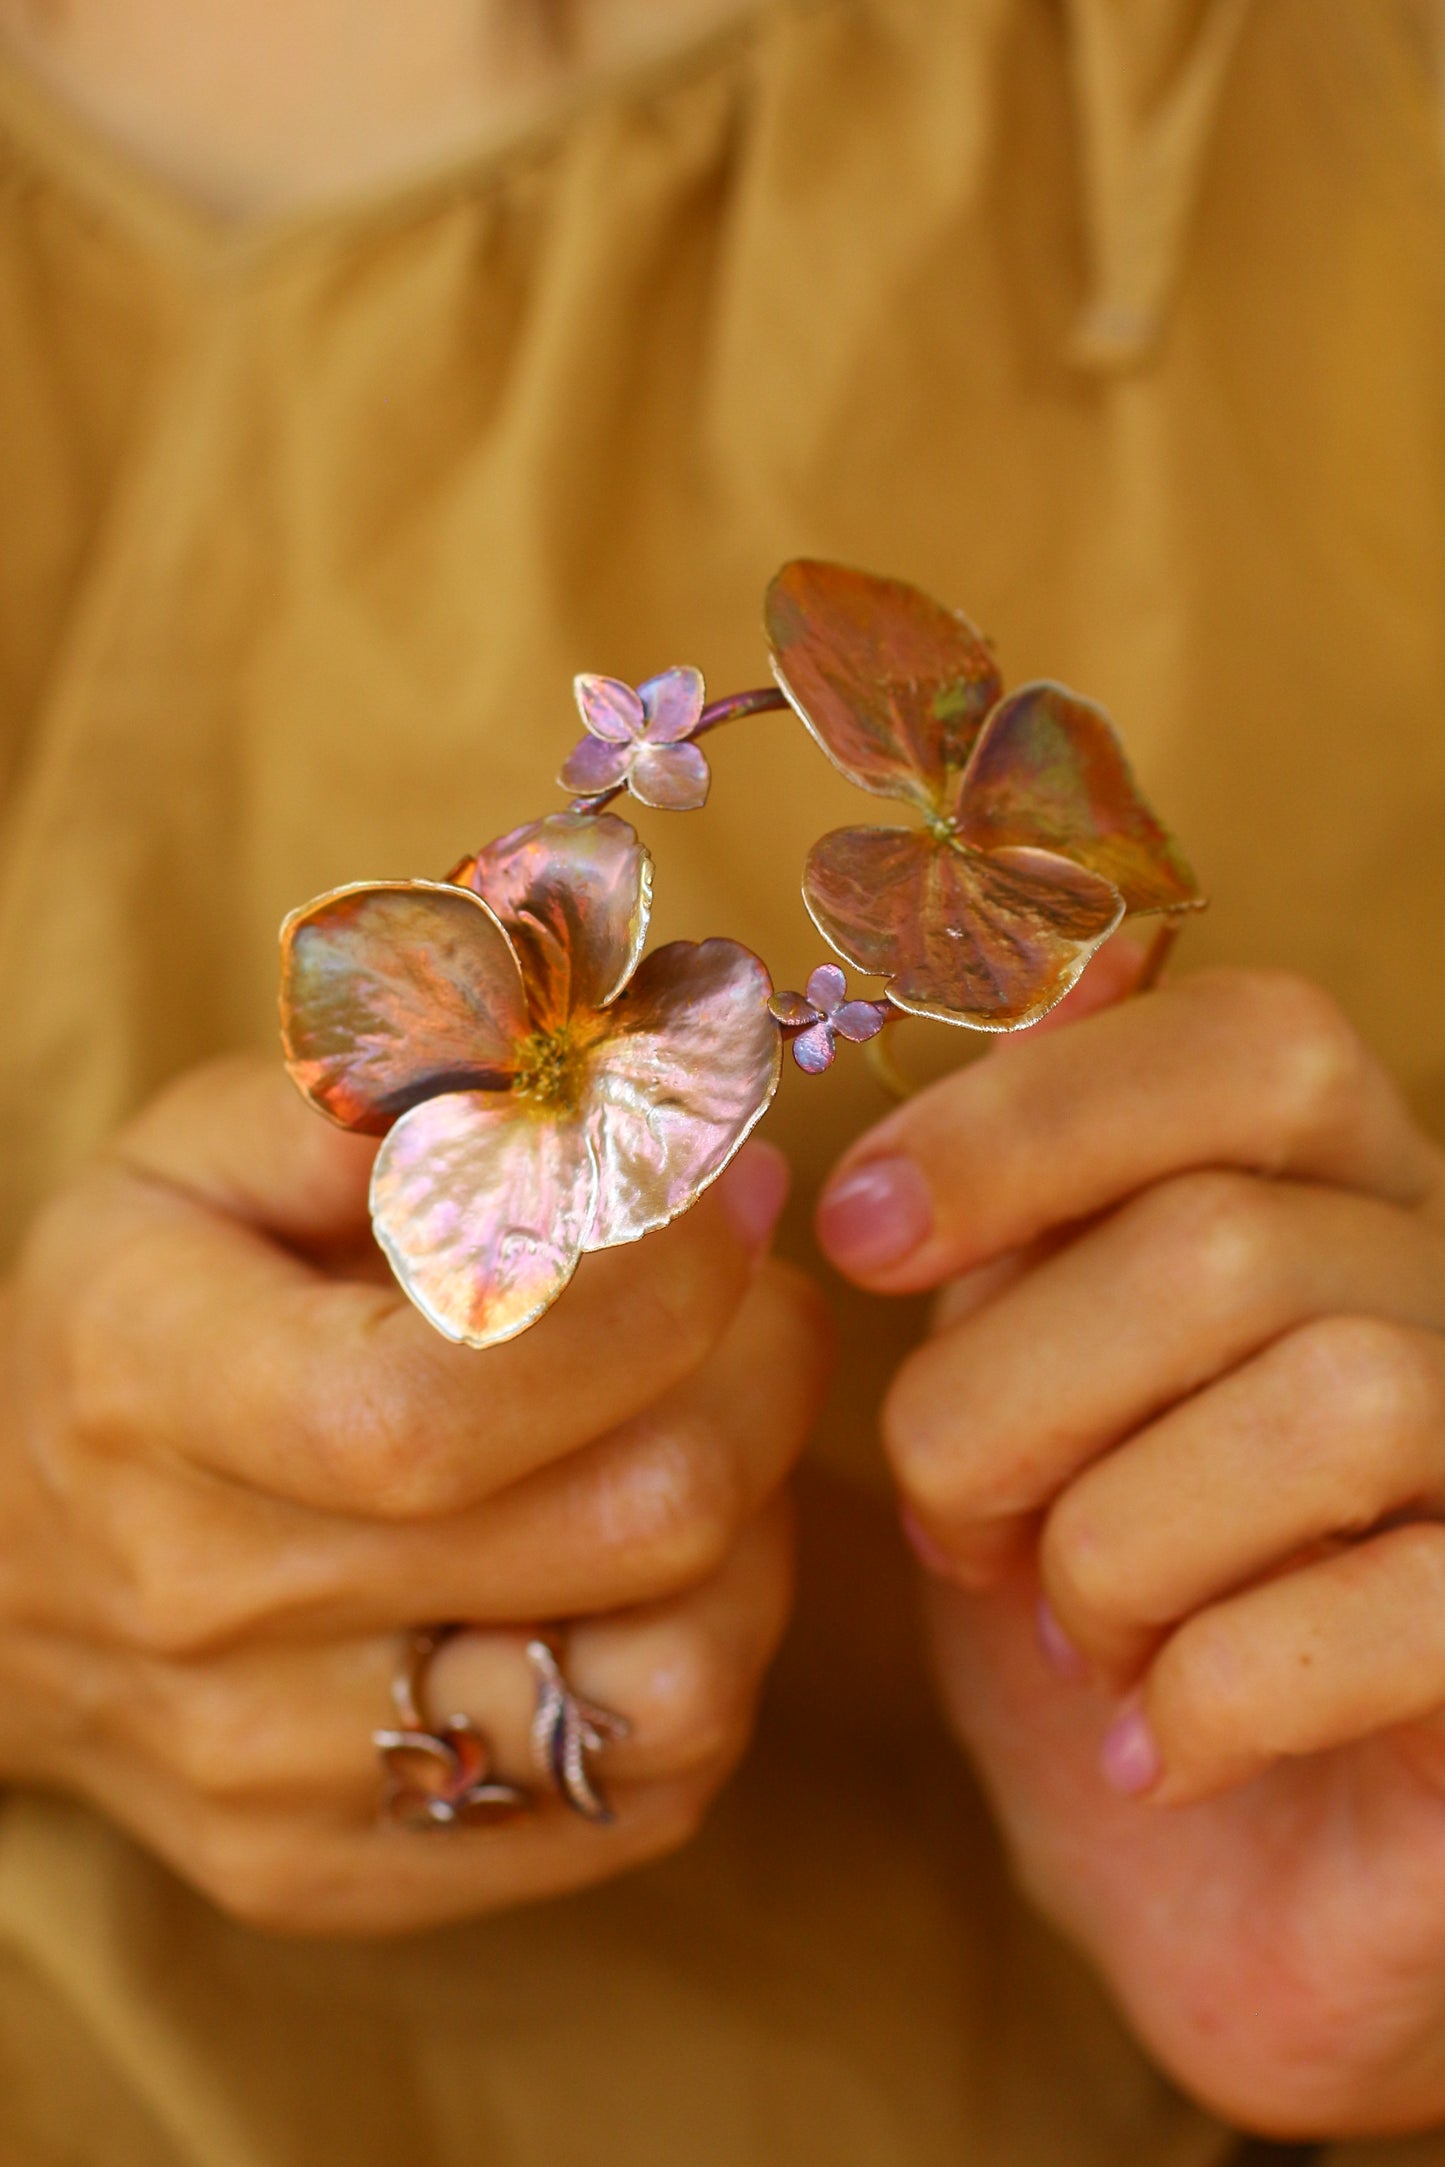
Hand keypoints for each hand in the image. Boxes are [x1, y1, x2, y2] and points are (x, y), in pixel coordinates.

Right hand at [0, 1056, 829, 1933]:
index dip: (648, 1295)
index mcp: (156, 1391)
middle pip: (621, 1527)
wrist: (3, 1572)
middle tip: (754, 1296)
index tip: (730, 1202)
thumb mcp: (203, 1155)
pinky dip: (705, 1656)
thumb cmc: (137, 1322)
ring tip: (704, 1431)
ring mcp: (280, 1778)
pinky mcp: (351, 1873)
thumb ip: (388, 1097)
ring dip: (754, 1526)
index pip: (451, 1395)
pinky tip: (650, 1563)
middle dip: (754, 1375)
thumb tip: (595, 1085)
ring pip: (674, 1682)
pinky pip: (643, 1795)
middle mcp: (208, 1611)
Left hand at [817, 963, 1444, 2135]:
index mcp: (1342, 1189)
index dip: (1032, 1120)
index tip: (857, 1229)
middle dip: (1013, 1398)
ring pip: (1333, 1402)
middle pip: (1224, 1241)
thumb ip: (1049, 1196)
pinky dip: (1215, 1694)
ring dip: (1119, 1553)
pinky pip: (1406, 1608)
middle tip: (955, 1521)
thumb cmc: (1108, 1594)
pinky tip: (1152, 1746)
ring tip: (1075, 1639)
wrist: (1213, 1879)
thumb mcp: (1031, 1375)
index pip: (1250, 1044)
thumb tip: (1093, 954)